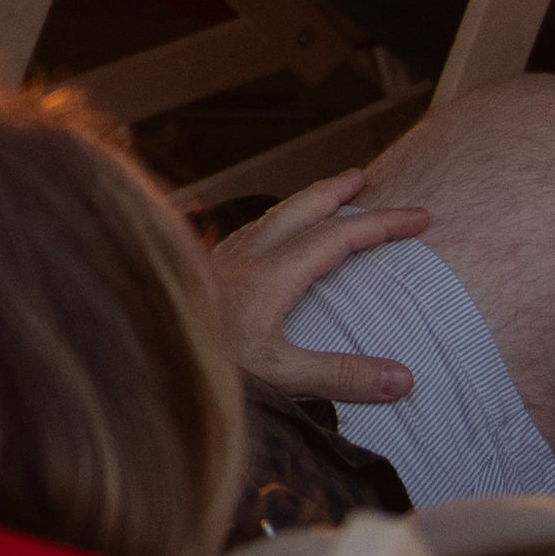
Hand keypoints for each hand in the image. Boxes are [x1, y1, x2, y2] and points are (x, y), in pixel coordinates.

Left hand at [211, 186, 434, 407]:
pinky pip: (244, 237)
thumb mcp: (280, 377)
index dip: (381, 223)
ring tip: (321, 201)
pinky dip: (269, 226)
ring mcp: (216, 264)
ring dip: (300, 205)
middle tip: (364, 177)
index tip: (420, 216)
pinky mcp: (197, 274)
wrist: (134, 355)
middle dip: (335, 190)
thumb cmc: (202, 367)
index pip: (337, 236)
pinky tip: (263, 241)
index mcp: (270, 275)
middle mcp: (243, 258)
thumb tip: (405, 378)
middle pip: (298, 210)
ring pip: (267, 219)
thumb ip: (341, 377)